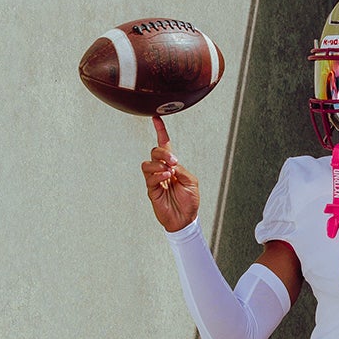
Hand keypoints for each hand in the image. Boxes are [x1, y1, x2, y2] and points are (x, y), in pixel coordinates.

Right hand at [142, 116, 199, 232]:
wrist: (185, 219)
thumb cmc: (189, 201)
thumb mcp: (191, 181)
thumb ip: (181, 170)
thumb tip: (170, 165)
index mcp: (173, 165)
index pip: (164, 145)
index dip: (160, 131)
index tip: (156, 119)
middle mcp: (162, 170)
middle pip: (154, 152)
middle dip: (163, 153)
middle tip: (173, 162)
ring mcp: (155, 180)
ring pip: (147, 163)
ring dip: (158, 164)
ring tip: (169, 172)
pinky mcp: (152, 190)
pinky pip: (149, 178)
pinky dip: (158, 175)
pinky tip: (166, 178)